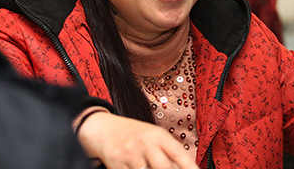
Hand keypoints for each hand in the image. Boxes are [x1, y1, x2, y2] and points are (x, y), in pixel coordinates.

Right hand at [77, 111, 198, 168]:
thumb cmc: (133, 135)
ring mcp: (130, 152)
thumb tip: (186, 166)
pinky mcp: (116, 161)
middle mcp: (145, 141)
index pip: (179, 155)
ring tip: (146, 166)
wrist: (104, 128)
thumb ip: (167, 152)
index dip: (190, 167)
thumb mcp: (152, 136)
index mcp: (158, 135)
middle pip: (164, 167)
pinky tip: (135, 168)